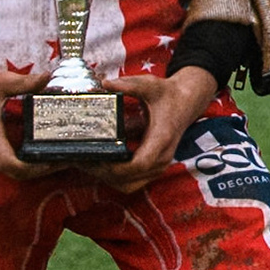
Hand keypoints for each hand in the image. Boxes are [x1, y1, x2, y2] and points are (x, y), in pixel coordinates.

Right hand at [0, 60, 51, 179]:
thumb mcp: (0, 79)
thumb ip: (26, 82)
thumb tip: (48, 77)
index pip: (9, 163)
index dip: (31, 168)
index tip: (52, 161)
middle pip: (12, 171)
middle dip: (37, 170)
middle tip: (62, 160)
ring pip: (8, 168)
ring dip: (31, 167)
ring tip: (54, 155)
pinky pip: (4, 159)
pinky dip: (22, 160)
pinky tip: (38, 148)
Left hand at [92, 67, 219, 192]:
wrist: (187, 101)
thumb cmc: (168, 94)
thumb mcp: (150, 85)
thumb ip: (129, 85)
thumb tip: (105, 83)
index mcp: (161, 138)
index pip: (138, 165)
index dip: (115, 167)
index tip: (96, 158)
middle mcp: (161, 157)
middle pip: (128, 180)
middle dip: (103, 174)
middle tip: (82, 160)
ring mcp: (158, 165)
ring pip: (128, 185)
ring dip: (107, 178)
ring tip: (88, 163)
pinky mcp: (153, 167)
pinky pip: (131, 182)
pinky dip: (114, 177)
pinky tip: (101, 163)